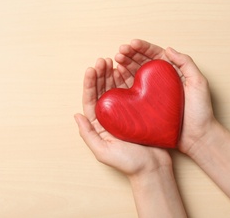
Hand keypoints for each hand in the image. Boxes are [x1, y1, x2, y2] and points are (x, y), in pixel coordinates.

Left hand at [74, 57, 170, 176]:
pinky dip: (126, 80)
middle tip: (102, 60)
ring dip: (111, 75)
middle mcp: (109, 116)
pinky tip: (126, 70)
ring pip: (114, 89)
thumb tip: (76, 115)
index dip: (89, 83)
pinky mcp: (136, 110)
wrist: (153, 169)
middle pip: (101, 91)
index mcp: (99, 124)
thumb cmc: (128, 163)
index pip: (90, 99)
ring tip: (112, 61)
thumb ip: (88, 134)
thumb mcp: (103, 152)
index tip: (91, 68)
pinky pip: (129, 92)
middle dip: (100, 74)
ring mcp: (123, 113)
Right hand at [115, 39, 215, 155]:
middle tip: (120, 51)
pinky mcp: (143, 104)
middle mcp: (159, 80)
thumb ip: (186, 63)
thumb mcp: (199, 83)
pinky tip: (115, 75)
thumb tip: (168, 48)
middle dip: (129, 54)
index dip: (142, 48)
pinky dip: (121, 80)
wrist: (196, 137)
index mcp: (171, 71)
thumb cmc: (200, 112)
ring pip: (134, 73)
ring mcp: (150, 92)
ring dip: (124, 65)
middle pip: (141, 62)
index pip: (155, 54)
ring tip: (115, 60)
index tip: (132, 44)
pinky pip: (130, 89)